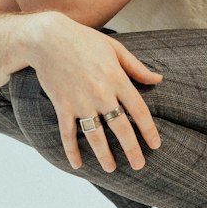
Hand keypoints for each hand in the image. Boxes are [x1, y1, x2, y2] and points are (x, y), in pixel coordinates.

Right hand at [28, 14, 162, 171]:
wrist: (47, 38)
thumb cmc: (84, 40)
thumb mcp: (115, 49)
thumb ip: (137, 67)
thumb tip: (159, 79)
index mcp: (117, 78)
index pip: (139, 111)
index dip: (149, 131)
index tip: (155, 145)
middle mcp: (101, 94)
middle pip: (121, 129)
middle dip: (132, 150)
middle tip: (139, 165)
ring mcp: (80, 102)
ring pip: (95, 136)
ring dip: (104, 155)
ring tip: (111, 169)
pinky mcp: (62, 105)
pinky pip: (68, 134)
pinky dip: (71, 151)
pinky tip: (77, 165)